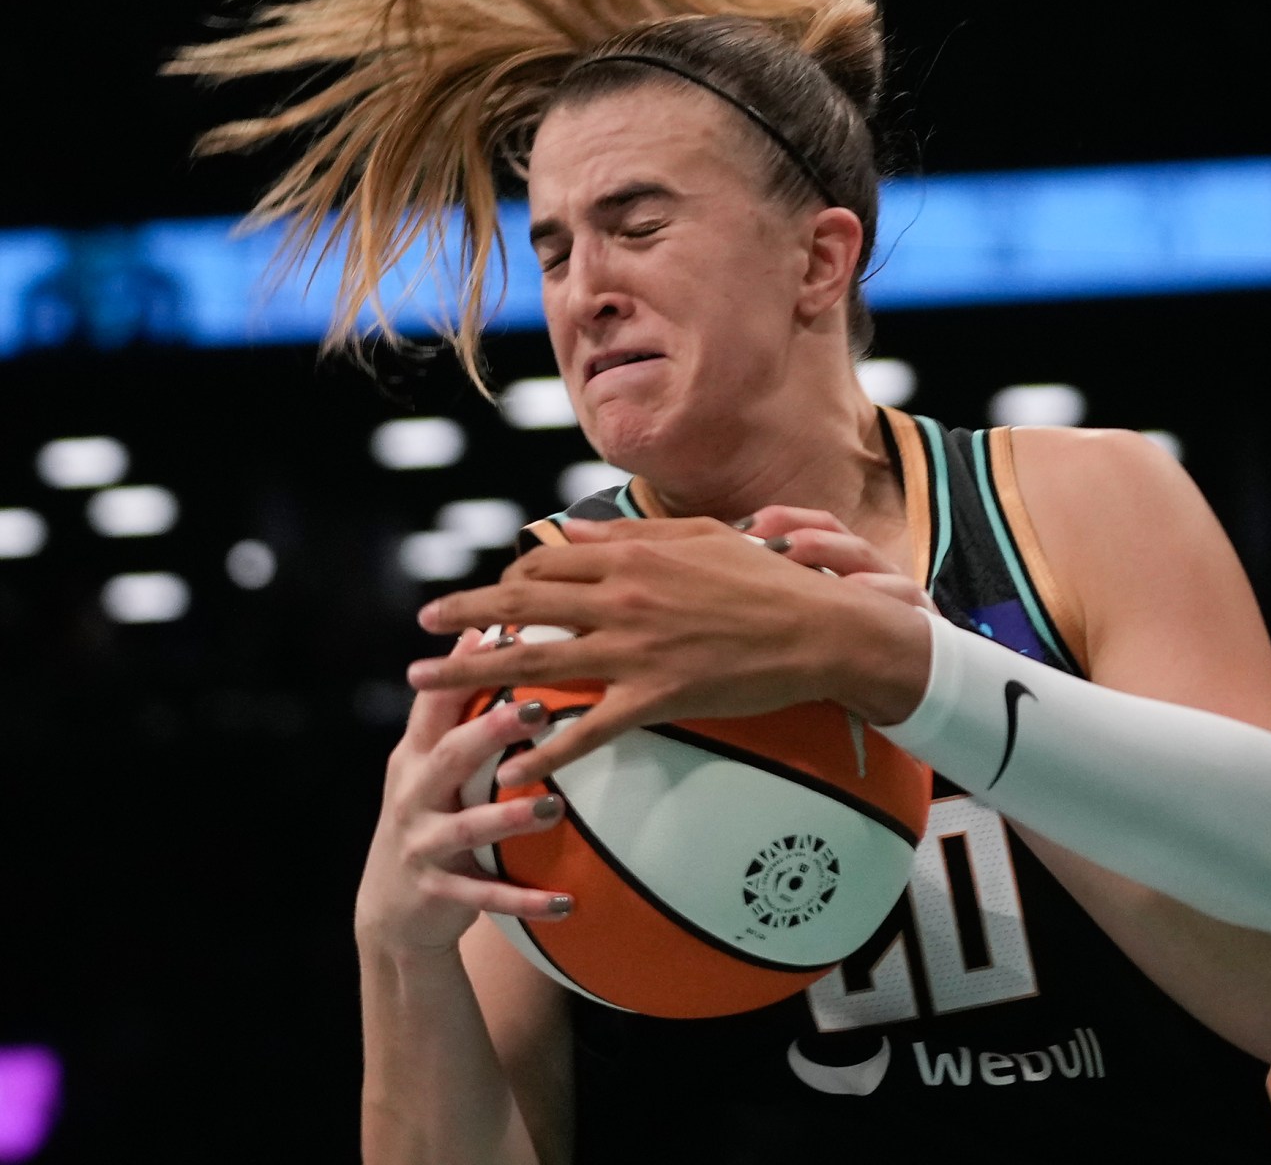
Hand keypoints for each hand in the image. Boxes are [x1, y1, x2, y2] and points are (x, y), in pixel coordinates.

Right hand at [355, 628, 572, 956]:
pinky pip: (486, 895)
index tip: (501, 636)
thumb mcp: (433, 762)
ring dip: (511, 817)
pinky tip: (568, 901)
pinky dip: (525, 900)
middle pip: (450, 755)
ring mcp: (422, 844)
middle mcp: (413, 794)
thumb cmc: (431, 814)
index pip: (436, 702)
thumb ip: (457, 706)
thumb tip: (491, 627)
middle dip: (490, 731)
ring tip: (555, 806)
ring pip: (468, 828)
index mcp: (417, 755)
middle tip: (537, 709)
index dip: (462, 669)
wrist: (393, 908)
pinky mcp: (437, 891)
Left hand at [408, 517, 934, 787]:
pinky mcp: (657, 696)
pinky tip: (512, 766)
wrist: (821, 630)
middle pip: (521, 606)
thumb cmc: (773, 580)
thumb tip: (584, 530)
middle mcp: (623, 597)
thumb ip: (642, 532)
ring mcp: (635, 649)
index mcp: (635, 554)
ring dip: (470, 673)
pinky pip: (587, 728)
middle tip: (423, 628)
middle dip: (462, 617)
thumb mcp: (708, 537)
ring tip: (423, 683)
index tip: (482, 595)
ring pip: (534, 662)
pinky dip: (545, 749)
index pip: (547, 562)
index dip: (506, 578)